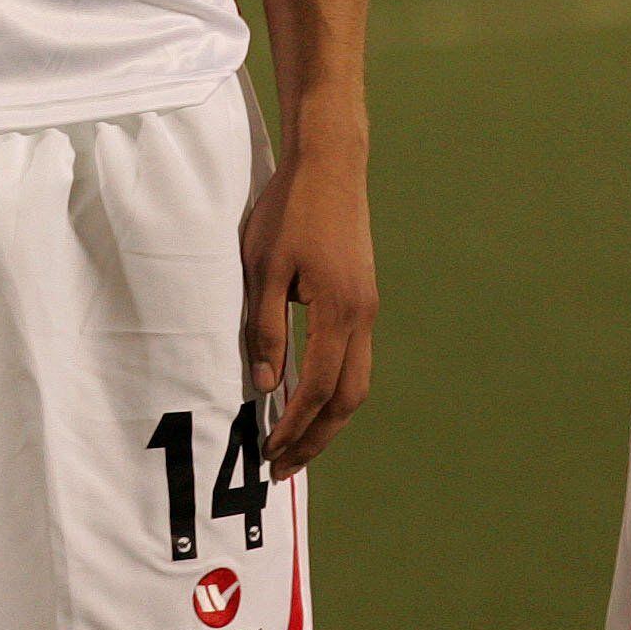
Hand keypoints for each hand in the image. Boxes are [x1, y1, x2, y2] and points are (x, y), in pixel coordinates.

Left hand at [240, 137, 375, 479]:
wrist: (330, 163)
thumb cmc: (290, 209)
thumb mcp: (263, 267)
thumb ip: (266, 328)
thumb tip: (268, 386)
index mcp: (338, 310)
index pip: (320, 388)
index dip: (295, 426)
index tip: (270, 453)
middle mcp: (362, 316)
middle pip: (348, 398)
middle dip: (316, 437)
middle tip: (283, 467)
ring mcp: (367, 307)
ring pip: (357, 381)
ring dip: (328, 417)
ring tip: (296, 442)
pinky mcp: (363, 297)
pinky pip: (355, 358)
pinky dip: (335, 389)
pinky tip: (310, 396)